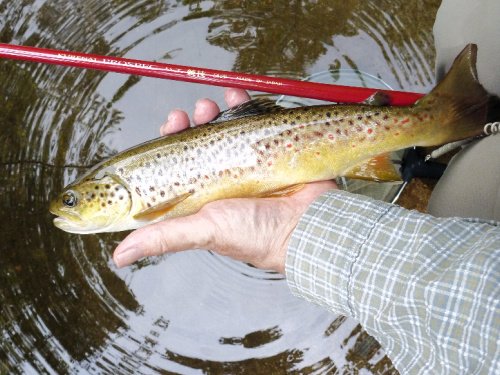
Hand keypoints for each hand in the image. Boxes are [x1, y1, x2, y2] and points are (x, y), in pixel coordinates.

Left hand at [113, 89, 336, 272]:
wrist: (308, 225)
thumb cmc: (255, 234)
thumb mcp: (203, 231)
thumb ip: (163, 238)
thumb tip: (119, 256)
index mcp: (200, 196)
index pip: (174, 166)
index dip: (166, 146)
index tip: (165, 130)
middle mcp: (220, 178)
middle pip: (196, 143)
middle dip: (186, 124)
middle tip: (183, 117)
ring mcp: (245, 162)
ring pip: (221, 128)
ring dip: (211, 112)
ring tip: (210, 106)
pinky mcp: (268, 149)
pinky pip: (253, 119)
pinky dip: (243, 103)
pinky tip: (236, 96)